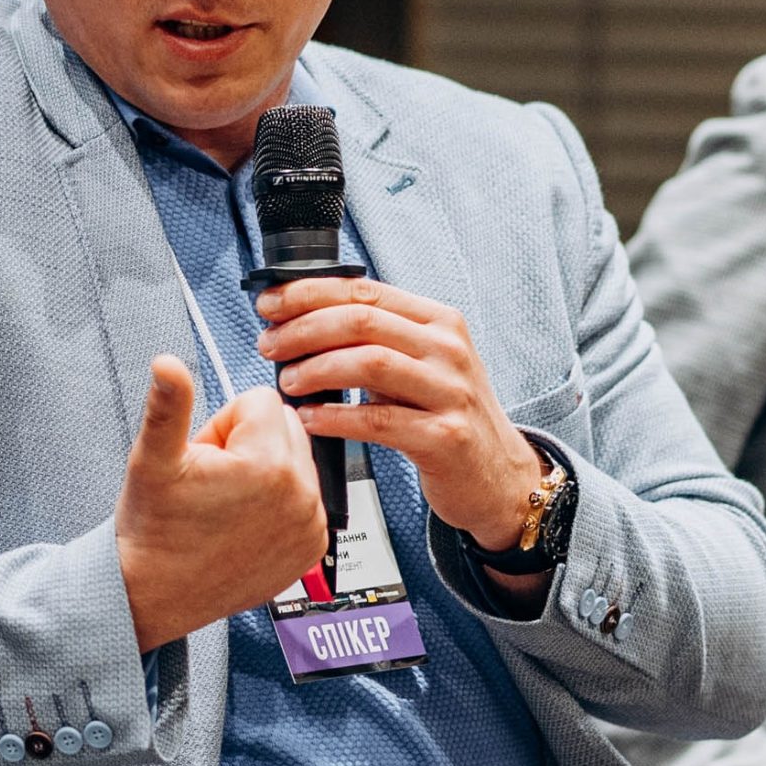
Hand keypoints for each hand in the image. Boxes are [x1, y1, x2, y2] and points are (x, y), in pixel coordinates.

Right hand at [117, 356, 329, 652]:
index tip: (204, 458)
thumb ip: (168, 404)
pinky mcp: (313, 545)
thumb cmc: (153, 529)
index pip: (260, 401)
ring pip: (296, 460)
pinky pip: (306, 497)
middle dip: (248, 443)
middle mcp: (301, 494)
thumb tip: (168, 363)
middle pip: (284, 427)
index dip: (222, 423)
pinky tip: (244, 522)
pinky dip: (279, 503)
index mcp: (268, 464)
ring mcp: (311, 523)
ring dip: (265, 472)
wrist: (156, 593)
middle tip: (213, 479)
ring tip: (226, 502)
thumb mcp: (151, 459)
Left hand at [256, 276, 548, 554]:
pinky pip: (376, 421)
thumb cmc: (443, 414)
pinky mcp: (445, 436)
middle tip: (269, 347)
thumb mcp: (417, 364)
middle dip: (302, 330)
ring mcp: (450, 392)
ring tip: (287, 382)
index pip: (364, 291)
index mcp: (438, 321)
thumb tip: (296, 322)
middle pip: (360, 322)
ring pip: (368, 364)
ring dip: (314, 370)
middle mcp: (448, 350)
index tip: (269, 304)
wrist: (497, 474)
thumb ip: (373, 340)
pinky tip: (308, 418)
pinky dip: (333, 418)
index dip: (308, 294)